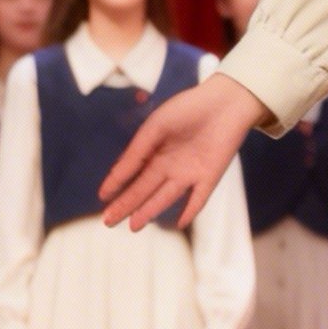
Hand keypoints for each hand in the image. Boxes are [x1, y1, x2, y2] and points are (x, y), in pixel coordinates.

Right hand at [100, 71, 266, 231]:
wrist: (224, 101)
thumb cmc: (187, 109)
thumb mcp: (155, 128)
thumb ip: (136, 153)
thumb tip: (115, 178)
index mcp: (154, 152)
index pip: (132, 174)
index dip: (116, 185)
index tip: (102, 197)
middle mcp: (169, 166)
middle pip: (144, 190)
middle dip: (126, 205)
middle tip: (108, 222)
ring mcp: (189, 173)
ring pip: (166, 197)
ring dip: (150, 211)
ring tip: (133, 226)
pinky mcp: (209, 176)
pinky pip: (199, 198)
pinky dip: (190, 210)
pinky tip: (180, 224)